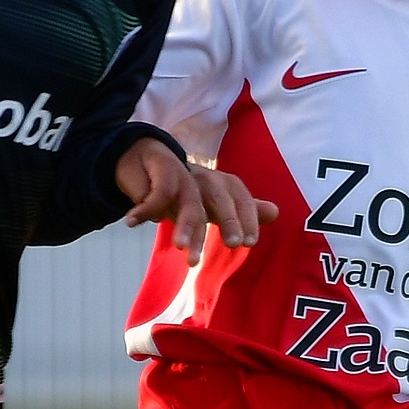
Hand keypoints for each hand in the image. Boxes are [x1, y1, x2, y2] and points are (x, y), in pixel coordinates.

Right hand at [116, 142, 275, 266]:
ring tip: (183, 249)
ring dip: (187, 225)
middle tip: (232, 245)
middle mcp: (204, 176)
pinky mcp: (159, 169)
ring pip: (190, 200)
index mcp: (220, 184)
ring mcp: (182, 172)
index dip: (247, 217)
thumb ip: (242, 210)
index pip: (239, 197)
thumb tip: (275, 212)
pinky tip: (133, 222)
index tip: (248, 243)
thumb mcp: (214, 203)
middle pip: (220, 196)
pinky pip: (158, 192)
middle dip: (228, 220)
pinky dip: (146, 209)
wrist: (147, 159)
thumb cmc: (185, 189)